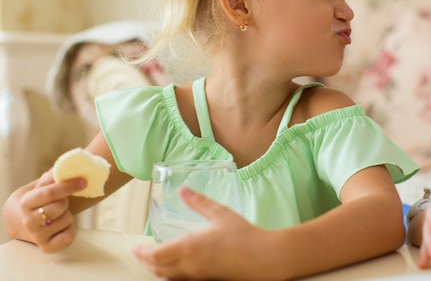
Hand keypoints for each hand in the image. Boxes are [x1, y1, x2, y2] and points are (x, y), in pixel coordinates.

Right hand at [13, 171, 85, 252]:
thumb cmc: (37, 200)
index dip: (68, 186)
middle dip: (66, 201)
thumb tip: (67, 165)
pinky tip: (63, 225)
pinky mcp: (46, 247)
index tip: (84, 182)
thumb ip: (52, 176)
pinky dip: (71, 229)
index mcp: (26, 202)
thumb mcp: (40, 186)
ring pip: (66, 220)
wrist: (22, 221)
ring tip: (59, 214)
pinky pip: (68, 237)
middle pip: (60, 206)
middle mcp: (28, 221)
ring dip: (68, 214)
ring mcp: (36, 236)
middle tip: (62, 201)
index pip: (49, 193)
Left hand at [133, 187, 275, 280]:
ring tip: (155, 263)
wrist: (264, 259)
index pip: (155, 255)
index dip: (142, 254)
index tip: (135, 249)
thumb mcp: (221, 213)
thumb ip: (199, 202)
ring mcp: (199, 276)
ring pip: (170, 277)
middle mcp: (190, 265)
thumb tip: (183, 189)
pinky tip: (178, 269)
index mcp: (189, 247)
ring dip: (158, 270)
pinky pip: (183, 280)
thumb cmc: (244, 235)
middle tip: (141, 256)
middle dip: (147, 264)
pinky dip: (173, 275)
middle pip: (159, 269)